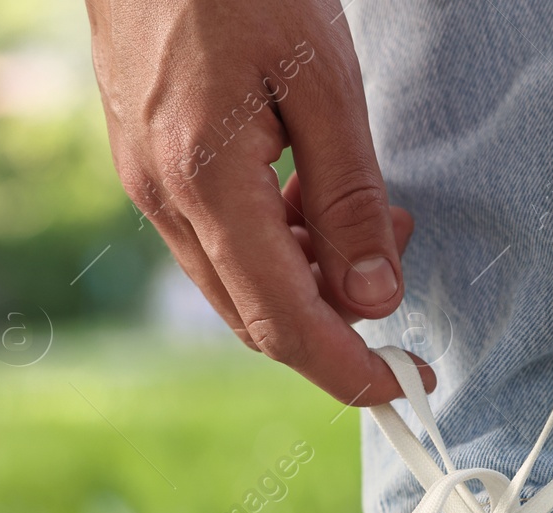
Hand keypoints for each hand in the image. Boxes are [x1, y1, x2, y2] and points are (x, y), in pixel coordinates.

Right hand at [84, 0, 431, 403]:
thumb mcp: (322, 84)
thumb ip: (350, 200)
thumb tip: (374, 298)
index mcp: (205, 185)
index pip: (284, 323)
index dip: (348, 370)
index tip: (404, 388)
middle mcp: (164, 201)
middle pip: (259, 316)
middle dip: (339, 320)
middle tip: (400, 269)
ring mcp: (148, 185)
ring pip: (242, 281)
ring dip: (313, 276)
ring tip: (377, 219)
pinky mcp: (151, 166)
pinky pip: (223, 239)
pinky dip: (281, 242)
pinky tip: (320, 197)